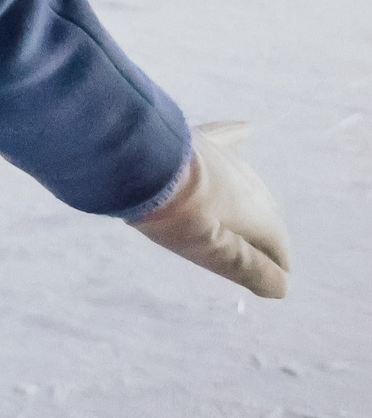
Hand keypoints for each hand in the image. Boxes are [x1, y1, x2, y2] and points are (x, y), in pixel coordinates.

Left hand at [132, 121, 289, 297]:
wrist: (134, 157)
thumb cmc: (172, 211)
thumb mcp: (209, 249)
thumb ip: (247, 267)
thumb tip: (282, 287)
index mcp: (256, 213)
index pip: (276, 244)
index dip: (273, 264)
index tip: (270, 278)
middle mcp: (250, 183)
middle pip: (264, 214)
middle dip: (259, 235)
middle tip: (246, 253)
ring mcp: (225, 158)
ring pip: (249, 182)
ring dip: (248, 202)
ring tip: (244, 217)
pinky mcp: (200, 138)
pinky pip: (228, 136)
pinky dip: (238, 137)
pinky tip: (246, 130)